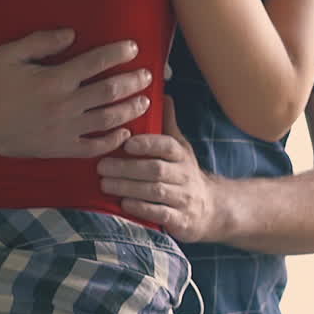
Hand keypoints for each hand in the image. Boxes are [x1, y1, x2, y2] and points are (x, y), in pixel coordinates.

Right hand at [0, 29, 152, 157]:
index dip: (117, 53)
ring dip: (129, 109)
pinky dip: (111, 141)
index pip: (95, 63)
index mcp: (54, 80)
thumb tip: (72, 34)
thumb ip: (42, 42)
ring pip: (107, 120)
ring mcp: (63, 130)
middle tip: (148, 75)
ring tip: (144, 100)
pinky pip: (92, 147)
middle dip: (132, 82)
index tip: (133, 47)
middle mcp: (64, 106)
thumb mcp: (9, 54)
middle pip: (109, 92)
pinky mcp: (58, 149)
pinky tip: (124, 133)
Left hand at [96, 97, 216, 240]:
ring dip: (128, 188)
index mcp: (181, 155)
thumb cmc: (184, 173)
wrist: (212, 208)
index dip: (148, 144)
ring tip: (105, 184)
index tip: (126, 143)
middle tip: (102, 166)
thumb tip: (161, 93)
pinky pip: (161, 214)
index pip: (167, 146)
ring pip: (156, 191)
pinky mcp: (181, 221)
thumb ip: (167, 124)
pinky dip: (141, 208)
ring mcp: (184, 199)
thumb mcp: (180, 147)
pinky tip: (123, 204)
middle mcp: (184, 175)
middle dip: (127, 168)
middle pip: (156, 169)